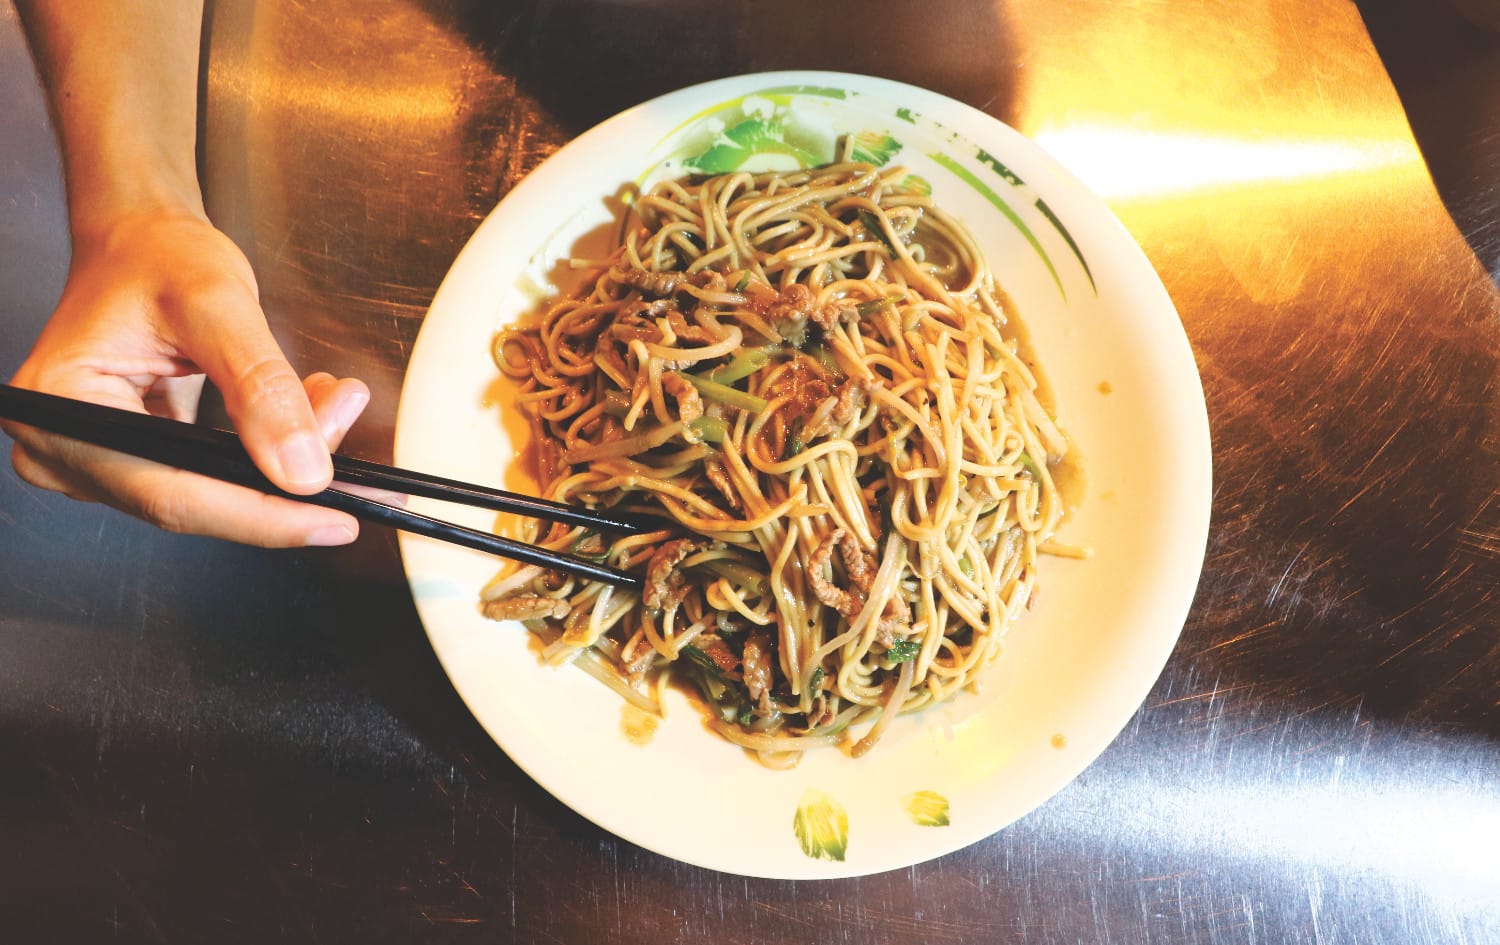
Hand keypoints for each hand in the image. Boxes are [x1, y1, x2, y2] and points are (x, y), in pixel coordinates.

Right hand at [4, 211, 367, 546]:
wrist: (141, 237)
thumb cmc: (158, 253)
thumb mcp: (217, 304)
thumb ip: (260, 387)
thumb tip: (303, 470)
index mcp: (61, 407)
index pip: (171, 493)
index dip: (261, 516)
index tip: (335, 521)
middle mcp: (64, 444)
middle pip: (193, 499)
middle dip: (285, 484)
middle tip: (362, 470)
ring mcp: (94, 454)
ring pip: (210, 490)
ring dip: (283, 460)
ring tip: (335, 407)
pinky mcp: (132, 454)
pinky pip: (208, 473)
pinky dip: (264, 449)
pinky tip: (307, 417)